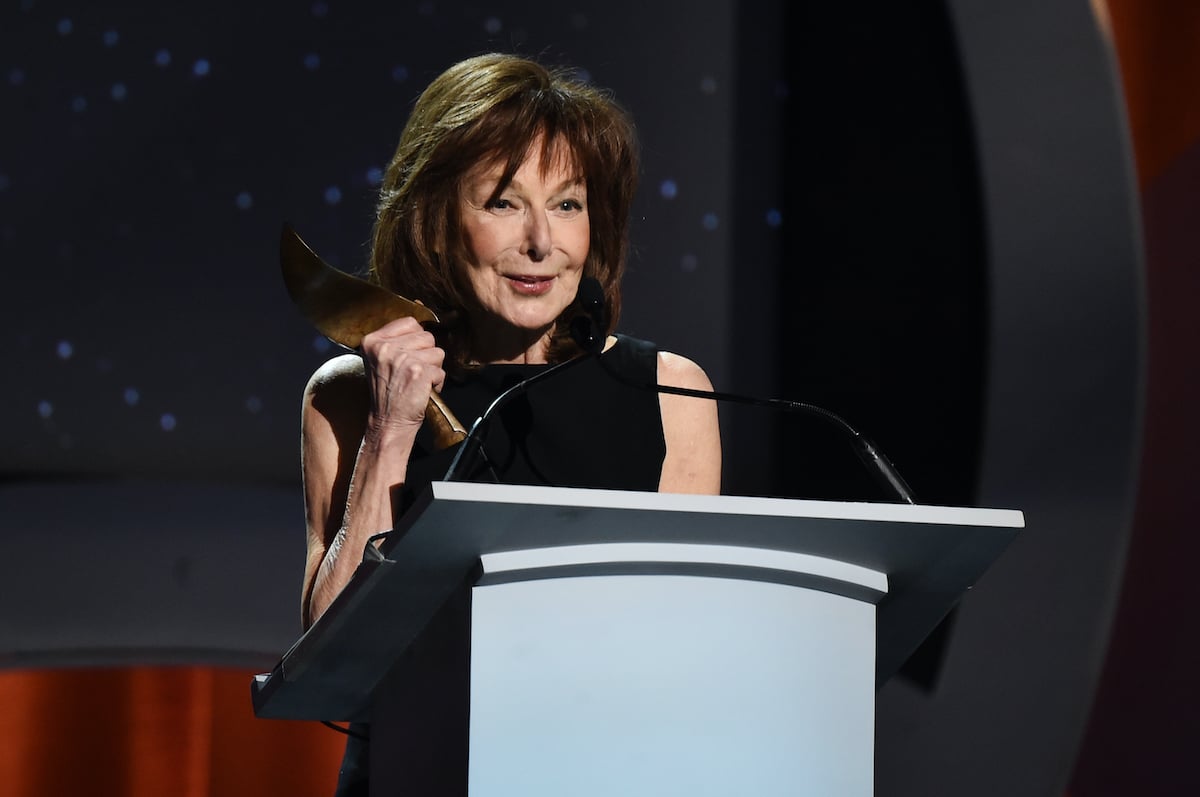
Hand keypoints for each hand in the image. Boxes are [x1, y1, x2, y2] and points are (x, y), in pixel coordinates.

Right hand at [359, 317, 445, 438]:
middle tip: (412, 372)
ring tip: (417, 381)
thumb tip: (421, 315)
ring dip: (433, 369)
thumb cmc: (387, 393)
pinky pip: (441, 371)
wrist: (388, 422)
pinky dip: (437, 383)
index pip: (410, 322)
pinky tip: (422, 391)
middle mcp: (385, 348)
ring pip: (437, 352)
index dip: (417, 339)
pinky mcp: (418, 372)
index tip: (411, 354)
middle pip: (426, 336)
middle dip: (426, 355)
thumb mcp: (381, 360)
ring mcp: (402, 359)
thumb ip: (396, 339)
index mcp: (372, 341)